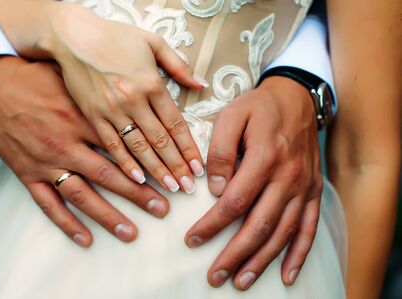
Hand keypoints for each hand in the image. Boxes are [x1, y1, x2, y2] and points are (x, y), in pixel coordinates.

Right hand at [0, 56, 170, 246]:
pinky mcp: (27, 174)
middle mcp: (67, 144)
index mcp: (82, 118)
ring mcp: (47, 162)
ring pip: (82, 195)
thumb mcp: (74, 80)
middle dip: (138, 194)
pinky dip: (66, 223)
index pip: (122, 146)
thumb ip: (103, 97)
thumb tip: (135, 106)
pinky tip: (85, 239)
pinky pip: (48, 203)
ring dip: (108, 215)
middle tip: (162, 208)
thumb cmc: (36, 78)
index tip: (167, 176)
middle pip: (109, 174)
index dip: (148, 163)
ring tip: (131, 232)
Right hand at [41, 3, 205, 191]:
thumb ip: (179, 65)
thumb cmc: (114, 37)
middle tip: (188, 186)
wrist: (72, 36)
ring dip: (156, 170)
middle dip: (176, 166)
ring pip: (138, 147)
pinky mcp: (91, 116)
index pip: (175, 123)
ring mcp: (111, 110)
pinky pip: (111, 145)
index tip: (198, 167)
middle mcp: (133, 100)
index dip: (188, 148)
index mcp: (151, 83)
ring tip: (170, 188)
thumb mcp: (152, 41)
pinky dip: (125, 163)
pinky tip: (138, 178)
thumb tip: (202, 84)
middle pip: (160, 140)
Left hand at [184, 76, 322, 288]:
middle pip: (259, 225)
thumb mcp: (232, 116)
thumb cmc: (259, 108)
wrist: (297, 98)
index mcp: (264, 157)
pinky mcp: (313, 191)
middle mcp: (287, 177)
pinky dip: (299, 254)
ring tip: (242, 281)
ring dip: (262, 261)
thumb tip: (214, 189)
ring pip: (283, 233)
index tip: (193, 240)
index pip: (234, 202)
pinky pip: (309, 228)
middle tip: (215, 276)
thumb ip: (220, 151)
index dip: (212, 225)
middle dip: (235, 254)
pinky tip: (288, 275)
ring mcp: (303, 187)